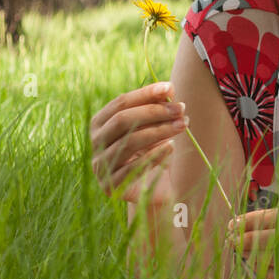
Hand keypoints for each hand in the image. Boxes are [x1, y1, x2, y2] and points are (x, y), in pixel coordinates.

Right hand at [89, 81, 187, 204]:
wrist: (151, 190)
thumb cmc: (151, 152)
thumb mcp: (154, 127)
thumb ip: (157, 107)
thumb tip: (169, 89)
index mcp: (100, 123)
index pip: (120, 103)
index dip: (145, 94)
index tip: (170, 88)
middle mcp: (96, 142)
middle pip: (122, 120)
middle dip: (154, 112)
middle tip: (180, 109)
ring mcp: (100, 165)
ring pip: (129, 142)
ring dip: (159, 131)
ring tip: (183, 125)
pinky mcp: (110, 185)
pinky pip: (132, 168)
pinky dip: (154, 155)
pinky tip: (171, 147)